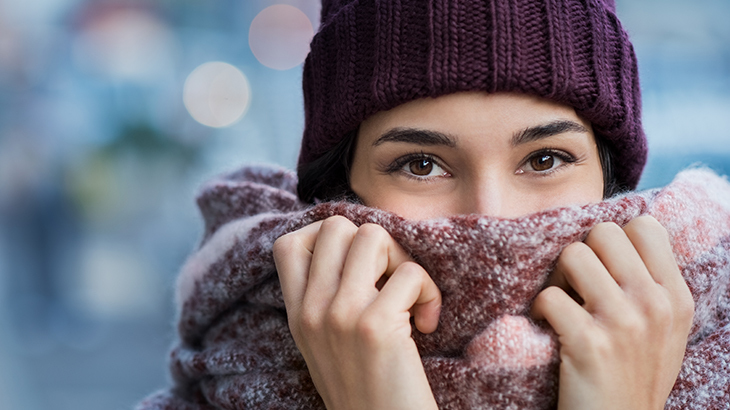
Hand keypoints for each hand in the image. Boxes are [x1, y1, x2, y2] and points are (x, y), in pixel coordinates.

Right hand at [273, 216, 441, 409]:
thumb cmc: (367, 390)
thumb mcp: (327, 345)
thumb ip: (326, 300)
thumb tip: (357, 245)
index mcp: (297, 315)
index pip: (289, 245)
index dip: (328, 239)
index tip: (359, 266)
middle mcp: (311, 310)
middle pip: (337, 226)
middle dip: (375, 244)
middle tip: (390, 280)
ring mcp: (339, 315)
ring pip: (373, 236)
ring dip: (403, 260)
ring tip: (410, 297)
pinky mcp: (374, 326)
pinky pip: (410, 273)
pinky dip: (429, 293)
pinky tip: (428, 325)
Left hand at [532, 216, 694, 409]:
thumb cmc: (633, 375)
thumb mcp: (663, 329)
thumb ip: (649, 284)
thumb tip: (615, 238)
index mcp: (675, 296)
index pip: (645, 226)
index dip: (614, 240)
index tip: (604, 267)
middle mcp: (654, 304)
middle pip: (603, 233)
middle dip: (582, 254)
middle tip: (576, 285)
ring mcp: (623, 322)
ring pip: (573, 255)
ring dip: (557, 278)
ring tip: (562, 304)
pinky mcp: (589, 342)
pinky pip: (549, 295)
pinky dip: (539, 309)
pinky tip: (548, 326)